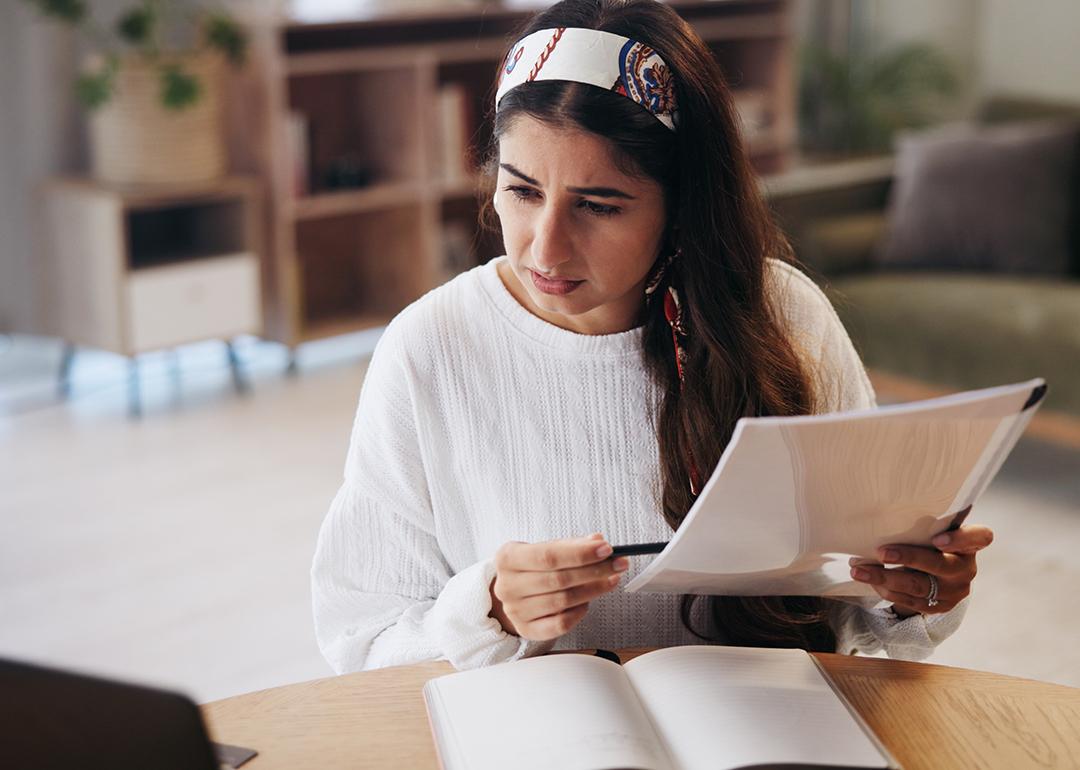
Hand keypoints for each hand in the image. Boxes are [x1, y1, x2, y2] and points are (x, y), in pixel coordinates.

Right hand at [489, 533, 628, 640]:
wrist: (512, 591)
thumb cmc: (532, 567)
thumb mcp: (545, 548)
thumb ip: (571, 545)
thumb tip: (597, 541)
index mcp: (508, 558)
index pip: (549, 555)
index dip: (580, 553)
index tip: (606, 549)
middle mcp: (508, 585)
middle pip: (559, 579)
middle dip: (594, 571)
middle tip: (618, 564)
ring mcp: (515, 610)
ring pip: (563, 601)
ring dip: (593, 590)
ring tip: (610, 580)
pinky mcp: (526, 630)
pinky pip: (561, 624)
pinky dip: (579, 611)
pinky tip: (587, 601)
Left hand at [850, 524, 993, 617]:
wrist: (936, 576)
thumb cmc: (929, 543)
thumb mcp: (933, 532)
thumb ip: (923, 526)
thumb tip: (884, 512)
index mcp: (970, 544)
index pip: (979, 537)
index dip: (960, 538)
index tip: (937, 538)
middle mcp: (965, 569)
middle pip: (939, 565)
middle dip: (907, 558)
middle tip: (881, 552)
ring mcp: (954, 591)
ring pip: (918, 586)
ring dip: (884, 578)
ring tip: (859, 570)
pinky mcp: (939, 607)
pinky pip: (910, 601)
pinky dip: (887, 590)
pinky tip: (870, 581)